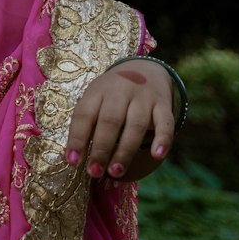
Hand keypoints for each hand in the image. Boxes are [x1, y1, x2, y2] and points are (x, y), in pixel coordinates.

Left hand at [65, 58, 177, 181]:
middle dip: (101, 149)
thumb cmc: (112, 93)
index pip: (85, 114)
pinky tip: (156, 155)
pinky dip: (163, 139)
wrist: (144, 67)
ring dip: (125, 150)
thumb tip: (76, 157)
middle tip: (94, 172)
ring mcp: (143, 97)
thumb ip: (88, 122)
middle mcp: (120, 91)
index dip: (77, 138)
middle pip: (110, 121)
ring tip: (115, 172)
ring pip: (136, 124)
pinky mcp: (163, 105)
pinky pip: (165, 122)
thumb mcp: (96, 98)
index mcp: (98, 90)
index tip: (72, 161)